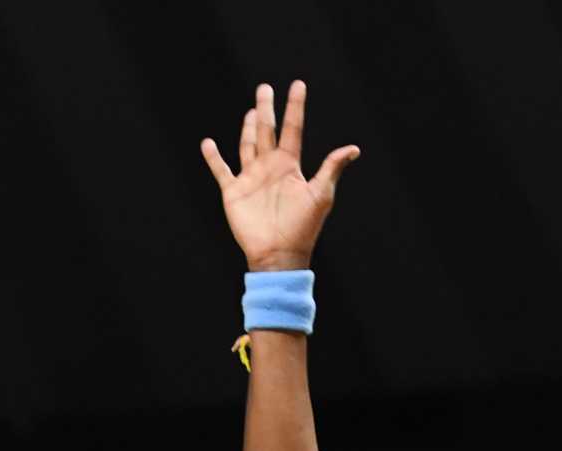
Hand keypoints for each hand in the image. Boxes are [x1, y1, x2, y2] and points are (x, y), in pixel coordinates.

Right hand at [201, 80, 359, 272]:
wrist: (279, 254)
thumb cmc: (303, 227)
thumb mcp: (321, 195)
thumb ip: (331, 169)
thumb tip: (354, 149)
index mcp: (289, 165)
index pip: (293, 129)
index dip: (295, 107)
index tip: (298, 85)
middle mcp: (270, 167)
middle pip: (267, 131)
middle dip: (265, 109)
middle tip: (264, 88)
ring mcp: (251, 178)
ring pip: (247, 145)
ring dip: (247, 128)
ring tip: (250, 111)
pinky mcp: (233, 192)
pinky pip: (221, 170)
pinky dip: (213, 158)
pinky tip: (208, 143)